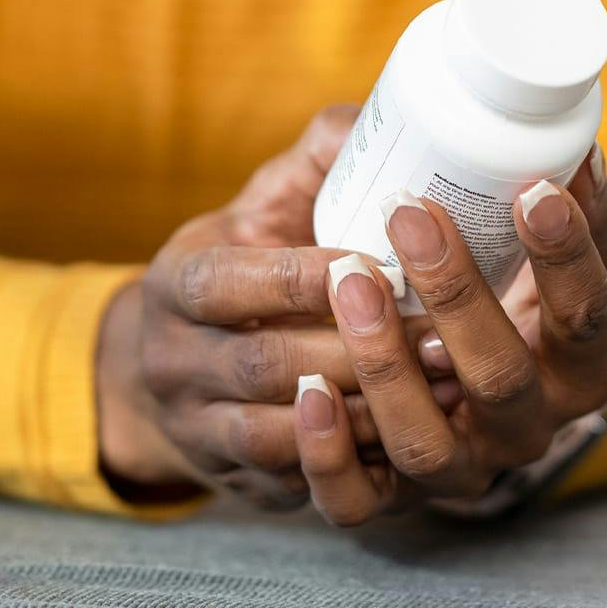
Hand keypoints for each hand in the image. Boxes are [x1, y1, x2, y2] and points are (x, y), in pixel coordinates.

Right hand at [95, 108, 461, 510]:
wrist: (164, 375)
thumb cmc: (237, 272)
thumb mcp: (255, 210)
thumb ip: (315, 163)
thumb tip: (377, 116)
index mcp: (176, 286)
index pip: (224, 283)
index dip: (297, 277)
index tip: (374, 261)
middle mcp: (177, 363)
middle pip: (265, 363)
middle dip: (356, 349)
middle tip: (441, 332)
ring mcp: (202, 432)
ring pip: (280, 436)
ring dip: (365, 412)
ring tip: (442, 385)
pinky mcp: (240, 488)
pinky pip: (297, 491)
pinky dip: (357, 466)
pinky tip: (420, 438)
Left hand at [295, 145, 606, 525]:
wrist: (439, 376)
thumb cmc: (502, 285)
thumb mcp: (540, 242)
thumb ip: (562, 193)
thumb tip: (573, 138)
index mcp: (578, 366)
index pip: (589, 319)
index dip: (567, 259)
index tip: (533, 191)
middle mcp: (525, 429)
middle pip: (503, 379)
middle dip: (457, 294)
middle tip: (409, 214)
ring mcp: (456, 469)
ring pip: (426, 444)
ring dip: (384, 363)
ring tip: (349, 280)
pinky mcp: (387, 499)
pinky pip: (357, 501)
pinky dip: (326, 453)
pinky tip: (304, 391)